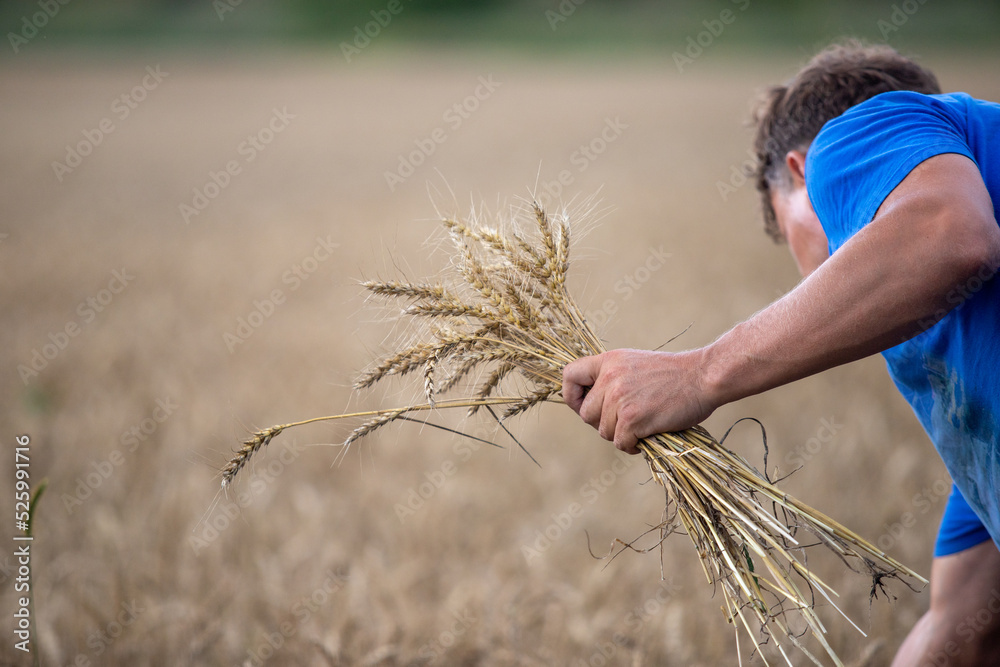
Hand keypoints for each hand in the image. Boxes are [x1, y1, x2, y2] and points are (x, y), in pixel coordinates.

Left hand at [562, 348, 716, 454]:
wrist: (703, 377)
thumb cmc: (674, 375)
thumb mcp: (635, 365)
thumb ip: (612, 379)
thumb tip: (592, 406)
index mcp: (609, 361)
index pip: (569, 376)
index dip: (572, 396)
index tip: (585, 405)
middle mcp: (610, 377)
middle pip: (585, 414)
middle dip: (602, 423)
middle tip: (624, 422)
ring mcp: (620, 398)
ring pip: (603, 431)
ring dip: (620, 435)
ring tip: (640, 428)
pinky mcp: (633, 418)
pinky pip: (620, 442)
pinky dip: (631, 446)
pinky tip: (645, 438)